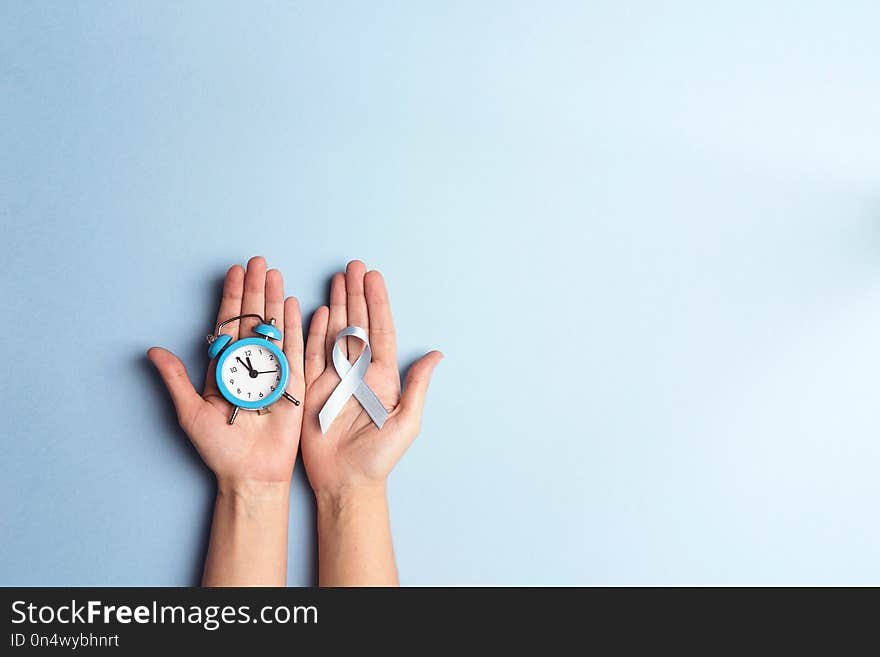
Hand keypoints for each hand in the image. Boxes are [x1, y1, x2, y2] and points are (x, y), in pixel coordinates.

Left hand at [147, 256, 305, 487]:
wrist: (250, 473)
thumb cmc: (220, 449)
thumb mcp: (190, 412)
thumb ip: (175, 379)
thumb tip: (152, 352)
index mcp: (225, 368)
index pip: (228, 324)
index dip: (231, 298)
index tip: (234, 272)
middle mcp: (249, 365)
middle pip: (252, 319)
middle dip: (255, 289)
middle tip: (257, 262)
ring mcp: (273, 371)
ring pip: (274, 327)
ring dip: (274, 299)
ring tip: (274, 273)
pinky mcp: (294, 383)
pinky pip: (297, 349)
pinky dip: (297, 326)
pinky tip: (295, 304)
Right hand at [301, 260, 441, 498]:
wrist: (346, 481)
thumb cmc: (378, 457)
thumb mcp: (406, 422)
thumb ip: (418, 386)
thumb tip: (437, 354)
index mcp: (382, 376)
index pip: (380, 331)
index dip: (377, 303)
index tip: (373, 277)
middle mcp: (358, 372)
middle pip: (358, 324)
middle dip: (356, 294)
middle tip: (353, 266)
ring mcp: (335, 378)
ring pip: (336, 332)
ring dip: (338, 305)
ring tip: (338, 279)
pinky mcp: (313, 389)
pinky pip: (312, 354)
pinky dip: (315, 331)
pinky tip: (319, 310)